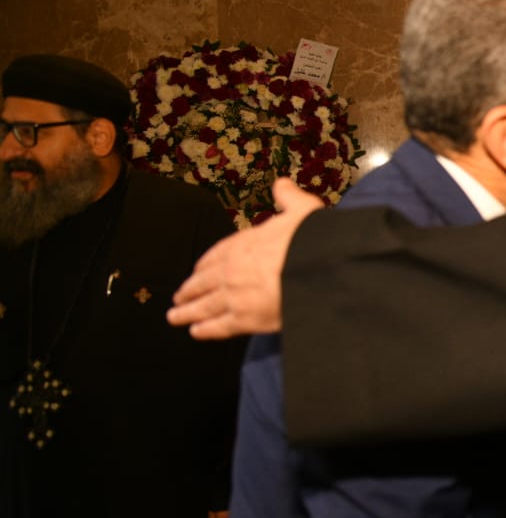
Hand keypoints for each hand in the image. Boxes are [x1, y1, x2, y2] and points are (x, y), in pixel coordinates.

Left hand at [167, 178, 321, 338]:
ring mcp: (235, 295)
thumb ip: (289, 198)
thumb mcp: (303, 210)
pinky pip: (218, 326)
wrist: (318, 270)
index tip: (198, 270)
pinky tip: (196, 332)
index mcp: (244, 243)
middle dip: (189, 290)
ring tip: (176, 317)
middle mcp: (233, 269)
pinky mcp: (244, 319)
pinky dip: (205, 330)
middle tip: (179, 297)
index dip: (205, 264)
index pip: (217, 254)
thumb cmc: (311, 242)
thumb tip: (282, 185)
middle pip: (203, 282)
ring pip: (204, 305)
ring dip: (187, 312)